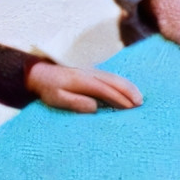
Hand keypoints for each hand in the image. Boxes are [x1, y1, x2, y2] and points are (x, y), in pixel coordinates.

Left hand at [26, 61, 142, 114]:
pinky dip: (122, 83)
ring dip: (128, 87)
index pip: (106, 90)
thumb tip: (95, 107)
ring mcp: (92, 71)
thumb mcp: (56, 98)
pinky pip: (111, 77)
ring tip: (139, 98)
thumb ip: (75, 102)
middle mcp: (90, 74)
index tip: (130, 108)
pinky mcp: (92, 72)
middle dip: (129, 92)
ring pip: (115, 77)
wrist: (40, 73)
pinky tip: (128, 90)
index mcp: (83, 81)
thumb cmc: (48, 89)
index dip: (119, 99)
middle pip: (114, 81)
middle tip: (140, 104)